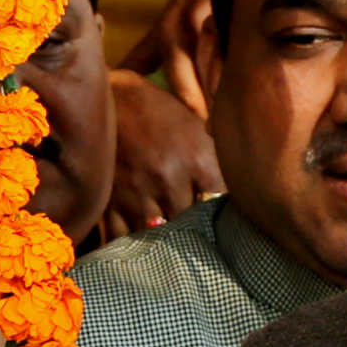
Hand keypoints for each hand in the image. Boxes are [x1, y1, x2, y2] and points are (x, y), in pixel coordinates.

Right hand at [102, 69, 219, 234]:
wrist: (106, 96)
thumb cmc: (157, 110)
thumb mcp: (195, 125)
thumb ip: (215, 159)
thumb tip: (239, 186)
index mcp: (198, 158)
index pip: (221, 203)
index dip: (223, 215)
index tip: (224, 222)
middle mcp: (170, 178)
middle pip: (192, 224)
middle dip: (195, 232)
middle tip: (199, 240)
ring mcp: (138, 192)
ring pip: (159, 237)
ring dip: (164, 243)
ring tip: (171, 249)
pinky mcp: (110, 201)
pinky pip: (121, 237)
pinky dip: (131, 246)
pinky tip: (138, 250)